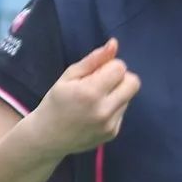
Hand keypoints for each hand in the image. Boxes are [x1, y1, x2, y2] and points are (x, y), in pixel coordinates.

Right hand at [31, 40, 140, 158]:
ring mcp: (110, 124)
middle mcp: (103, 110)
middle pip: (133, 83)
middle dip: (121, 78)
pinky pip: (122, 111)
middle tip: (103, 83)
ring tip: (95, 100)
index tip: (96, 72)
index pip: (120, 68)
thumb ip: (93, 60)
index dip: (109, 66)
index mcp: (90, 92)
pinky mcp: (113, 133)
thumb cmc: (55, 103)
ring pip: (129, 97)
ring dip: (116, 93)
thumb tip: (114, 44)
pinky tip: (95, 112)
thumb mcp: (68, 77)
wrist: (48, 137)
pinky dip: (113, 108)